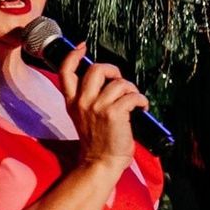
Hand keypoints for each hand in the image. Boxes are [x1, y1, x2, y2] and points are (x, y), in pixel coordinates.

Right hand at [58, 43, 146, 173]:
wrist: (100, 163)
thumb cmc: (97, 142)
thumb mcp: (83, 117)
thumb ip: (88, 99)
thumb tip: (107, 82)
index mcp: (72, 102)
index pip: (65, 71)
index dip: (73, 55)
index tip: (82, 46)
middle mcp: (82, 101)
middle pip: (96, 69)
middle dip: (114, 70)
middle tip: (121, 81)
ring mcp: (97, 107)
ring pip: (119, 83)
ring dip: (132, 89)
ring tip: (135, 100)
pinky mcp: (114, 113)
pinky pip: (132, 96)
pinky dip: (142, 100)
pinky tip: (143, 108)